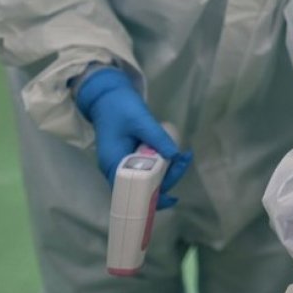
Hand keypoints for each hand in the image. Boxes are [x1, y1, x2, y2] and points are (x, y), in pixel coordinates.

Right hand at [74, 66, 192, 208]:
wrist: (107, 95)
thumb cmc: (120, 107)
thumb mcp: (140, 120)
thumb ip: (157, 137)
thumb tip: (175, 156)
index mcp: (114, 165)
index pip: (133, 192)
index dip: (153, 197)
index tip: (174, 195)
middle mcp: (115, 170)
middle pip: (143, 187)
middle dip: (167, 179)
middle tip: (185, 158)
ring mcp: (121, 164)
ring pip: (146, 178)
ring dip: (167, 171)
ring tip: (184, 156)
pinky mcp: (128, 157)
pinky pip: (146, 168)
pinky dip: (160, 164)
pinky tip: (174, 156)